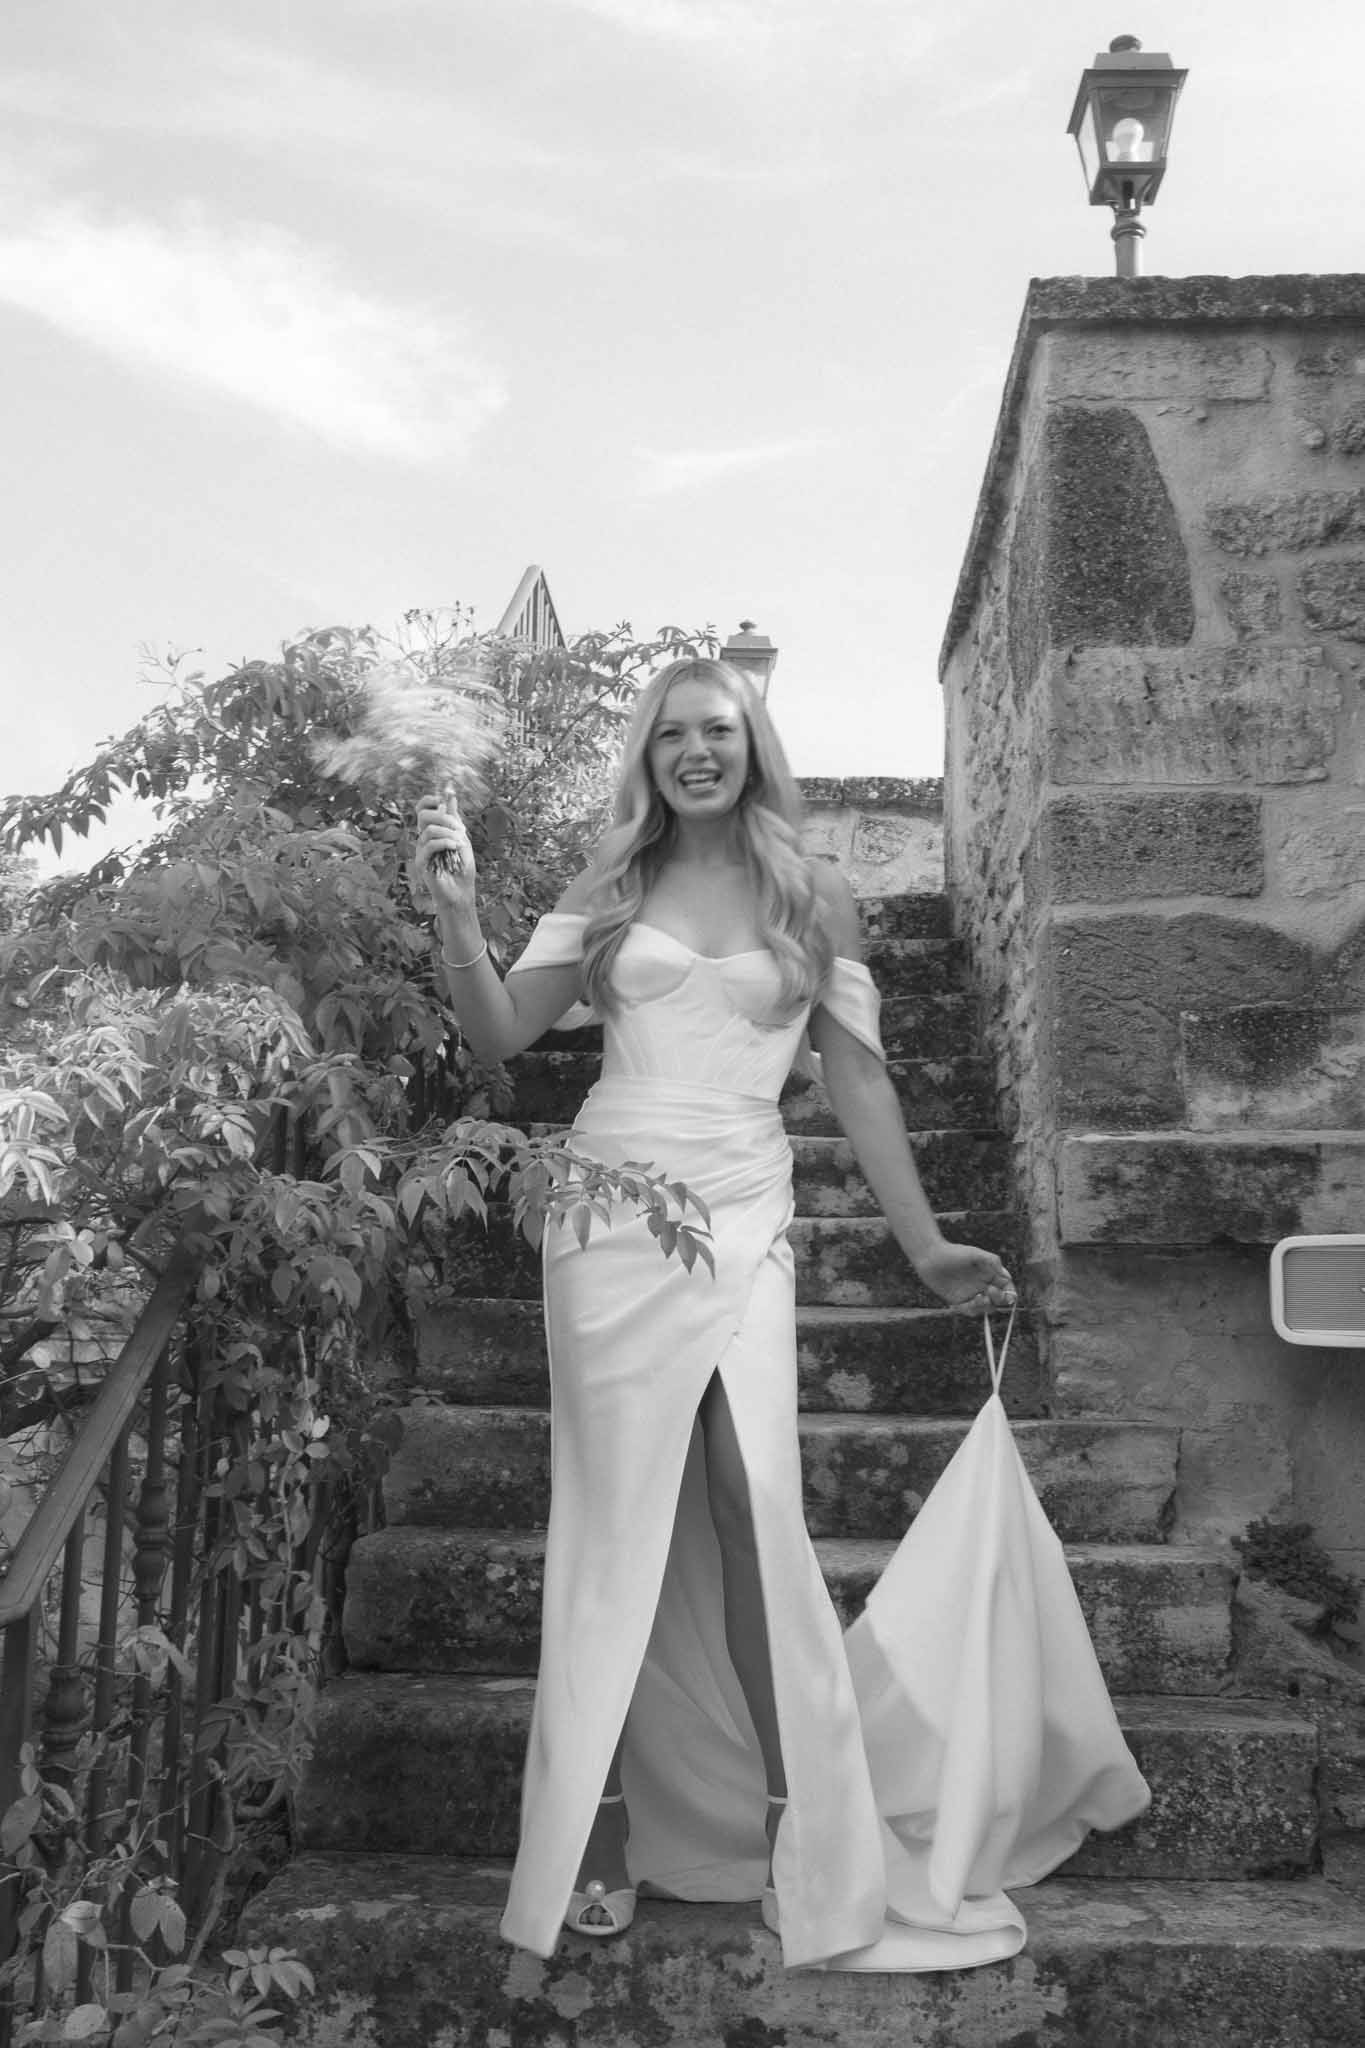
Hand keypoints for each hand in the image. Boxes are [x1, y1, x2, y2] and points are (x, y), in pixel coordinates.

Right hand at [413, 794, 476, 916]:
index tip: (443, 801)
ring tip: (460, 841)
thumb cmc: (462, 867)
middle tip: (460, 828)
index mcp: (433, 830)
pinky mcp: (421, 862)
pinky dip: (444, 842)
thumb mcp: (462, 839)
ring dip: (448, 832)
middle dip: (443, 816)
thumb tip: (450, 797)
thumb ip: (454, 819)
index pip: (422, 809)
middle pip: (422, 815)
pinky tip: (455, 846)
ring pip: (428, 829)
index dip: (429, 800)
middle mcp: (424, 838)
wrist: (461, 891)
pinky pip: (429, 845)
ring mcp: (421, 850)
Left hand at [915, 1240, 1014, 1316]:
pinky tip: (968, 1302)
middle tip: (990, 1291)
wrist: (930, 1257)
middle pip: (998, 1301)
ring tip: (978, 1298)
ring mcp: (971, 1295)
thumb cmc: (953, 1253)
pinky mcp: (959, 1302)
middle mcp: (983, 1286)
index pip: (1007, 1288)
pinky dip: (972, 1310)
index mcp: (990, 1274)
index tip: (1009, 1295)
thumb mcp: (975, 1253)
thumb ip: (993, 1262)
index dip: (1010, 1293)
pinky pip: (970, 1311)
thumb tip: (1007, 1277)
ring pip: (985, 1308)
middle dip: (998, 1300)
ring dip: (985, 1307)